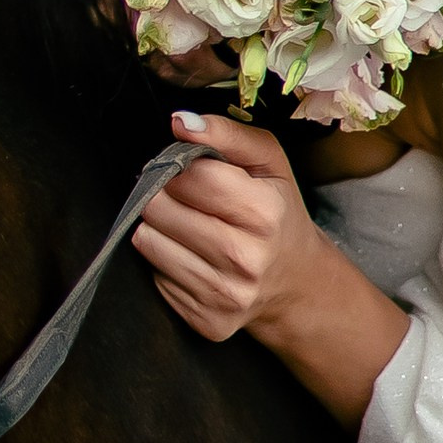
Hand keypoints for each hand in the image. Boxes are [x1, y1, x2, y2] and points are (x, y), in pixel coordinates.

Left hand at [132, 112, 311, 342]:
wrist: (295, 281)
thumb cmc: (278, 213)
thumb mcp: (268, 162)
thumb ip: (227, 134)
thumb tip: (180, 122)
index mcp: (264, 212)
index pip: (188, 175)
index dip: (182, 166)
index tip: (191, 171)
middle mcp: (245, 258)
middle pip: (159, 207)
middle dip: (165, 195)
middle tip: (188, 200)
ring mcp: (224, 294)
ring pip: (148, 241)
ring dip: (160, 228)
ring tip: (189, 227)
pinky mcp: (207, 321)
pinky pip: (154, 275)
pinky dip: (166, 261)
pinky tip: (193, 258)